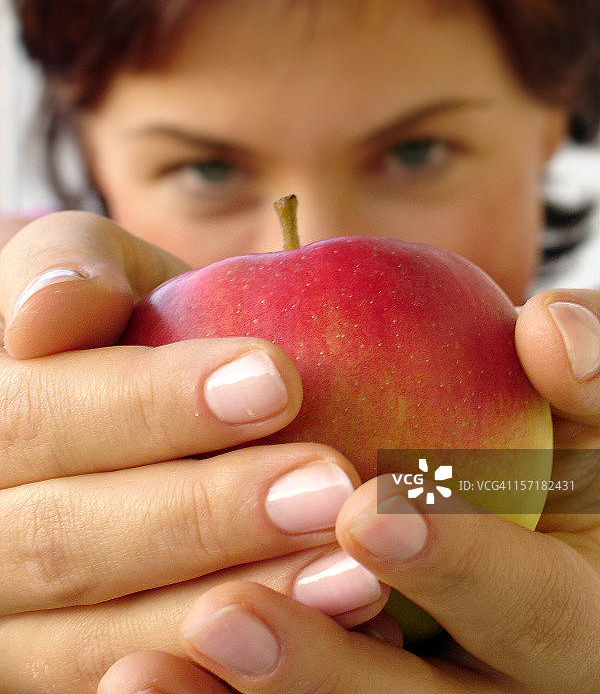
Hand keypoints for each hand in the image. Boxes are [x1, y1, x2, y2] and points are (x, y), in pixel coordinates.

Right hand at [0, 212, 387, 692]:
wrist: (111, 398)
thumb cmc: (115, 321)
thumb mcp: (92, 272)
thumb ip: (64, 266)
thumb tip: (49, 309)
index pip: (37, 419)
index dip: (152, 405)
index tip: (279, 378)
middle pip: (67, 544)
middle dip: (204, 517)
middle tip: (328, 486)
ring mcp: (15, 621)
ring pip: (104, 638)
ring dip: (235, 609)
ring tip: (356, 576)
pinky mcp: (65, 666)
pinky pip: (145, 688)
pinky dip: (233, 677)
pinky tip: (336, 634)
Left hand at [99, 288, 599, 693]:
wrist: (477, 488)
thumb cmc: (545, 442)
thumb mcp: (583, 409)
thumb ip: (586, 374)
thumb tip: (550, 326)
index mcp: (564, 608)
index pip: (534, 607)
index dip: (461, 566)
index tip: (369, 511)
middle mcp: (496, 677)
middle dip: (330, 667)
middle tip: (227, 616)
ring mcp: (418, 686)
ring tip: (147, 665)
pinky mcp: (354, 681)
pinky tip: (136, 675)